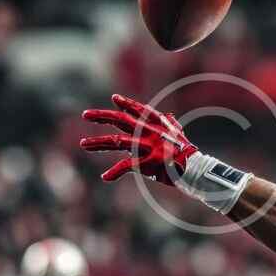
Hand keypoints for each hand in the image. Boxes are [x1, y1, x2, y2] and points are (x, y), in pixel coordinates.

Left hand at [81, 94, 197, 184]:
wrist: (192, 167)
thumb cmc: (185, 151)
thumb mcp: (177, 132)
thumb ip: (169, 122)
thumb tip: (167, 115)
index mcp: (156, 122)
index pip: (138, 109)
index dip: (125, 103)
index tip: (114, 98)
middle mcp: (148, 130)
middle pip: (119, 119)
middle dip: (101, 116)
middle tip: (85, 114)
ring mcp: (145, 145)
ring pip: (115, 141)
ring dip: (97, 143)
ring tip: (83, 144)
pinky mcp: (144, 161)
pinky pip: (124, 166)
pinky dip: (114, 172)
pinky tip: (105, 177)